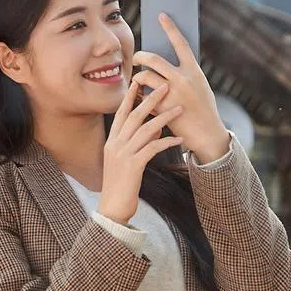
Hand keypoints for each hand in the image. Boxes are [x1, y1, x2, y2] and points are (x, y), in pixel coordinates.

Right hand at [96, 80, 184, 225]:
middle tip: (164, 86)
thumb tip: (154, 131)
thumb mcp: (124, 161)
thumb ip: (136, 144)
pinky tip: (179, 139)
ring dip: (164, 117)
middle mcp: (115, 144)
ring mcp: (123, 154)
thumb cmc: (120, 186)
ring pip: (146, 129)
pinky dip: (167, 142)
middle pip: (134, 116)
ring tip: (179, 108)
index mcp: (112, 142)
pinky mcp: (133, 166)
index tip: (138, 82)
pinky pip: (152, 148)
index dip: (130, 97)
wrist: (111, 208)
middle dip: (150, 99)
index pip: (121, 114)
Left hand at [132, 13, 229, 163]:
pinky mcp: (162, 108)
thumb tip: (165, 58)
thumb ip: (184, 73)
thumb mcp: (199, 86)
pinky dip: (141, 95)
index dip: (170, 28)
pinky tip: (143, 99)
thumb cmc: (202, 108)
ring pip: (144, 76)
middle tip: (137, 58)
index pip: (181, 43)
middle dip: (140, 56)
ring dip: (138, 77)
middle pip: (153, 58)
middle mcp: (184, 79)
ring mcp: (172, 93)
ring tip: (139, 80)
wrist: (208, 135)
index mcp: (195, 71)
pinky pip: (143, 95)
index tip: (161, 14)